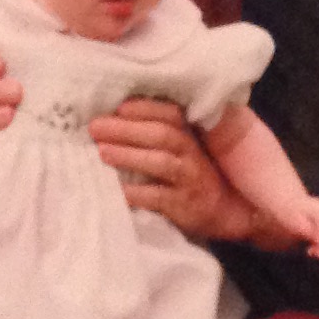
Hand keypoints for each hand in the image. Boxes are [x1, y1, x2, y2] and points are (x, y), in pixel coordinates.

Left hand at [90, 97, 242, 241]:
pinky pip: (158, 198)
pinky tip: (117, 190)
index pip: (169, 114)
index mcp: (188, 134)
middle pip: (162, 135)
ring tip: (102, 152)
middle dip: (126, 129)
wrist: (223, 212)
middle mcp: (191, 153)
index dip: (144, 108)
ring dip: (129, 156)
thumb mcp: (182, 148)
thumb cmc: (190, 173)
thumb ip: (156, 132)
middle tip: (95, 127)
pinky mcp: (184, 205)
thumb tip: (112, 118)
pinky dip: (136, 193)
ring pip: (161, 163)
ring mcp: (189, 179)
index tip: (118, 107)